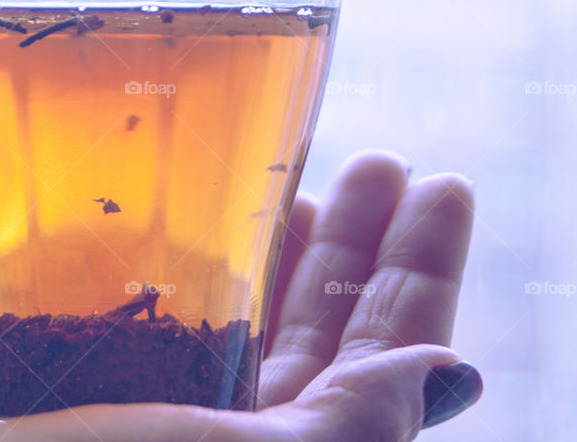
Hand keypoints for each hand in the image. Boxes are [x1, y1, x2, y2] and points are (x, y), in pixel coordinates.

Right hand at [0, 151, 480, 440]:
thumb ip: (356, 425)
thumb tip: (454, 370)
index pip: (390, 350)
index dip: (421, 270)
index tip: (438, 187)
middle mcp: (253, 435)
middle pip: (332, 322)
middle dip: (361, 239)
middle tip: (382, 162)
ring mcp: (192, 410)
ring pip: (264, 315)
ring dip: (293, 245)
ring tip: (312, 177)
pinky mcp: (123, 384)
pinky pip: (190, 317)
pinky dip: (213, 267)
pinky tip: (218, 226)